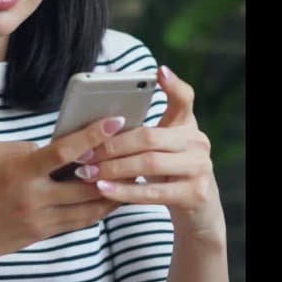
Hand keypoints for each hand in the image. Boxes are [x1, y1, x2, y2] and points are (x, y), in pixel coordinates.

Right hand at [0, 113, 142, 267]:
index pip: (63, 152)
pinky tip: (113, 195)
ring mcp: (40, 219)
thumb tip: (52, 145)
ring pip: (90, 206)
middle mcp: (33, 198)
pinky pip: (80, 221)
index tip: (116, 121)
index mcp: (18, 173)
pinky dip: (99, 207)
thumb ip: (21, 147)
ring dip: (114, 189)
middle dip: (114, 165)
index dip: (92, 136)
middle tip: (138, 148)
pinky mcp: (43, 234)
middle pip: (86, 182)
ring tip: (134, 172)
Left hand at [74, 63, 224, 238]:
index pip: (184, 99)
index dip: (173, 85)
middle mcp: (198, 143)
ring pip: (149, 163)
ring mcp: (199, 168)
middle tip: (83, 152)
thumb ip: (142, 133)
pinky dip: (124, 191)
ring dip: (113, 168)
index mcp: (188, 126)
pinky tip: (102, 189)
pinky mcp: (195, 194)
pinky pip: (152, 193)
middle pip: (149, 136)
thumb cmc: (170, 172)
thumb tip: (99, 124)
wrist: (199, 209)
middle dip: (111, 145)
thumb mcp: (163, 148)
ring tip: (86, 172)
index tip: (158, 71)